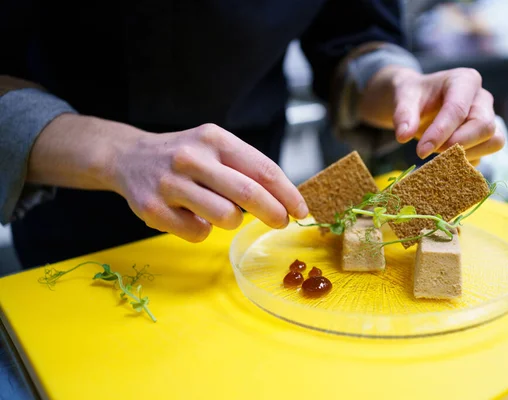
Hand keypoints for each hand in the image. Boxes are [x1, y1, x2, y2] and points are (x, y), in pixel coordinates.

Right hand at [112, 123, 308, 241]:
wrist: (129, 157)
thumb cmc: (185, 156)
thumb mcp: (215, 146)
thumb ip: (245, 167)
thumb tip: (285, 198)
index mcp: (214, 138)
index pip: (262, 169)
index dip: (288, 193)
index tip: (301, 210)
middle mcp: (192, 157)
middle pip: (248, 194)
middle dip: (273, 213)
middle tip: (282, 222)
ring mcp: (170, 184)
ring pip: (225, 217)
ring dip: (232, 221)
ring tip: (221, 211)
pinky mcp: (152, 209)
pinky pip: (197, 233)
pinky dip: (202, 230)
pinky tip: (191, 216)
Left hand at [358, 66, 504, 164]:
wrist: (416, 102)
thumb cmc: (413, 96)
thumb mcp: (403, 97)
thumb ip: (403, 114)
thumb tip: (403, 136)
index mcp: (464, 81)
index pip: (458, 109)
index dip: (441, 133)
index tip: (421, 151)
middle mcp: (482, 99)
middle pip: (484, 126)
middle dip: (457, 144)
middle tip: (430, 152)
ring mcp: (487, 118)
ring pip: (493, 142)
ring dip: (466, 154)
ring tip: (438, 155)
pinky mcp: (484, 138)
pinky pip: (484, 155)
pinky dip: (465, 163)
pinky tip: (444, 161)